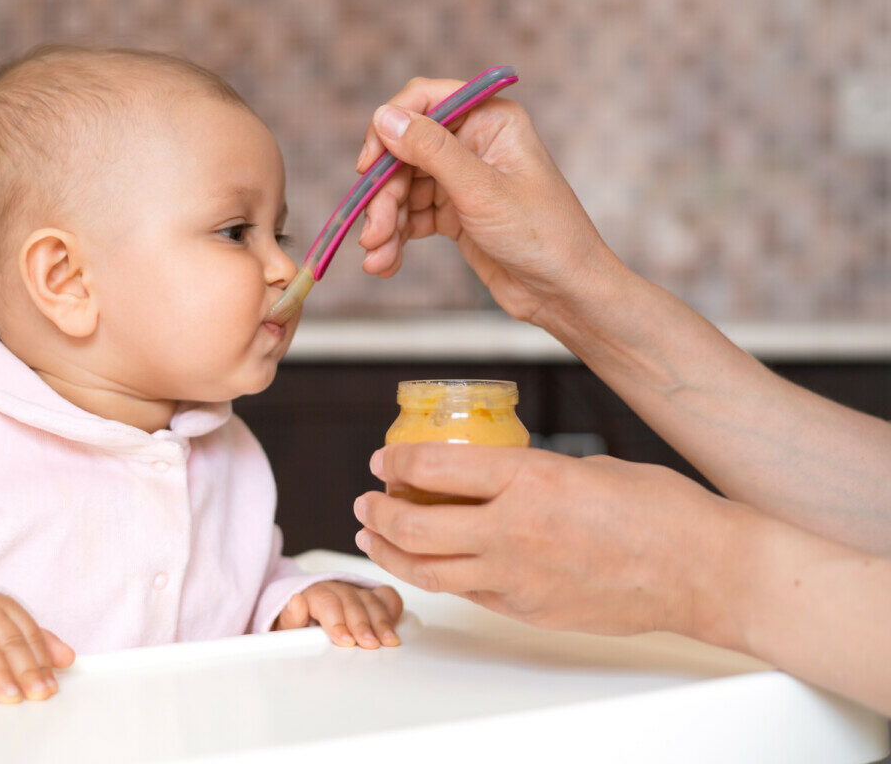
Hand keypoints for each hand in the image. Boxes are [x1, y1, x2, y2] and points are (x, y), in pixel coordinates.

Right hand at [0, 592, 75, 703]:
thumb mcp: (9, 627)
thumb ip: (39, 642)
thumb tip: (68, 658)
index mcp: (5, 607)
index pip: (29, 633)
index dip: (42, 660)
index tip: (50, 686)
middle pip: (8, 639)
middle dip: (25, 668)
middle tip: (36, 693)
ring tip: (9, 695)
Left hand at [273, 581, 403, 648]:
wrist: (303, 624)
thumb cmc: (296, 629)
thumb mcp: (286, 628)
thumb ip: (290, 617)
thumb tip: (296, 601)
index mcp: (312, 592)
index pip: (326, 601)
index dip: (337, 621)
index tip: (345, 641)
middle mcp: (335, 587)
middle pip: (352, 600)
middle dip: (362, 623)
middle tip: (370, 644)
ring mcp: (354, 590)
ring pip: (370, 598)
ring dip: (381, 620)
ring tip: (388, 641)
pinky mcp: (370, 596)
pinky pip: (385, 595)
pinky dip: (392, 608)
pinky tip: (395, 625)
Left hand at [353, 443, 743, 643]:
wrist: (703, 571)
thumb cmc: (658, 510)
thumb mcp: (584, 468)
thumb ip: (530, 475)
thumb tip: (493, 478)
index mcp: (529, 479)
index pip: (433, 468)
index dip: (394, 461)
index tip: (381, 459)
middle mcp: (513, 531)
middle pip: (415, 526)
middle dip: (377, 511)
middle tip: (365, 501)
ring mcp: (518, 578)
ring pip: (428, 571)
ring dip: (390, 552)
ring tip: (374, 537)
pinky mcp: (528, 610)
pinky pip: (468, 594)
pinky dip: (439, 577)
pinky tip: (431, 566)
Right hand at [354, 77, 624, 324]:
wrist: (566, 293)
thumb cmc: (542, 235)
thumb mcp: (481, 190)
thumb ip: (431, 151)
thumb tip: (385, 117)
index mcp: (490, 120)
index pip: (425, 101)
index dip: (389, 129)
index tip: (367, 166)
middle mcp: (474, 142)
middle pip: (406, 153)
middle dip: (384, 195)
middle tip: (371, 233)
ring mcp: (463, 179)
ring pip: (404, 188)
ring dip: (385, 222)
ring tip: (377, 256)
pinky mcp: (456, 213)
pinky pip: (412, 216)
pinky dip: (396, 238)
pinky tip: (385, 263)